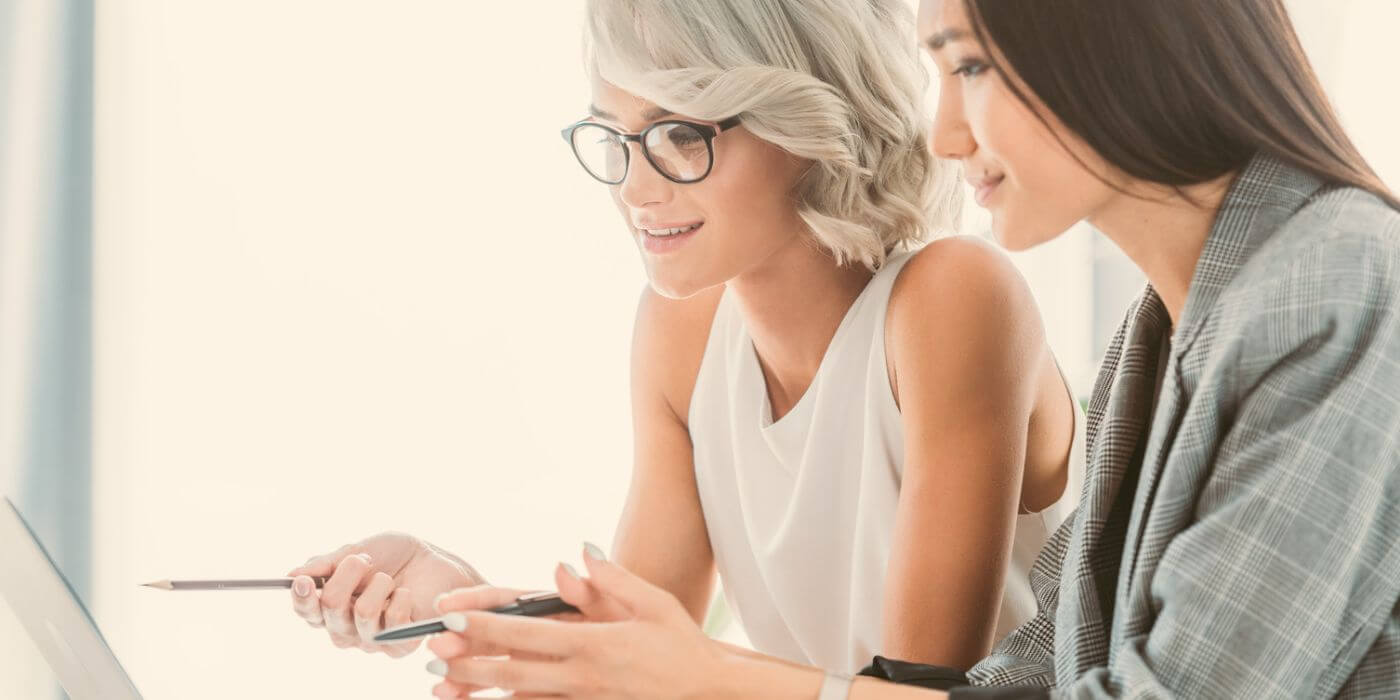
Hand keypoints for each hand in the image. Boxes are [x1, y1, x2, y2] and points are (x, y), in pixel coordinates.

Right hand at [286, 532, 482, 656]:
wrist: (437, 560)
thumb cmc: (396, 555)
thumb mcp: (359, 549)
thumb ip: (327, 564)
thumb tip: (293, 574)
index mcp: (332, 606)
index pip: (306, 611)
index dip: (301, 598)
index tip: (305, 580)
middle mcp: (347, 628)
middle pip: (329, 609)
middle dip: (347, 575)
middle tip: (364, 559)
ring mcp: (372, 639)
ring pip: (361, 614)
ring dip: (378, 584)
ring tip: (389, 578)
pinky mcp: (399, 645)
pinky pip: (393, 624)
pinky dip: (400, 599)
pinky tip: (406, 593)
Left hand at [426, 544, 730, 698]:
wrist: (707, 693)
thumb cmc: (680, 644)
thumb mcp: (653, 602)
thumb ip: (612, 578)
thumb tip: (576, 554)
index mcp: (595, 643)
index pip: (528, 632)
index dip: (485, 624)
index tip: (450, 615)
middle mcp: (583, 676)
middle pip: (512, 670)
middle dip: (467, 662)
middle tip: (430, 653)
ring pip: (520, 698)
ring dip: (480, 692)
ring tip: (443, 686)